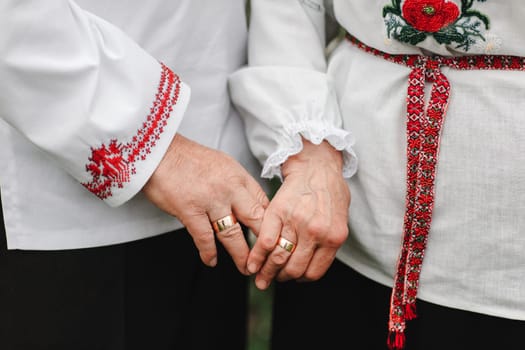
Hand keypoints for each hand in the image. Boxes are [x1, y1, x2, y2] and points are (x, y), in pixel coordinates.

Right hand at [142, 134, 268, 273]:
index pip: (264, 204)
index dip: (271, 225)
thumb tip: (248, 204)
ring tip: (246, 268)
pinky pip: (204, 238)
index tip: (274, 240)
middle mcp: (229, 188)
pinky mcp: (190, 210)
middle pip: (255, 220)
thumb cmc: (188, 158)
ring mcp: (210, 200)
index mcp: (239, 176)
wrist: (158, 151)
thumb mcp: (222, 164)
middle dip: (263, 244)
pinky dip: (209, 253)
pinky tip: (212, 261)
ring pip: (233, 234)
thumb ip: (236, 184)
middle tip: (267, 260)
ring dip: (240, 255)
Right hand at [248, 139, 349, 288]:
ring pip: (278, 258)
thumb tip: (316, 262)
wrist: (316, 165)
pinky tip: (251, 264)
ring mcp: (296, 223)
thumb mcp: (340, 219)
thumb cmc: (331, 190)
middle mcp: (315, 233)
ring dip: (266, 272)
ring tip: (260, 277)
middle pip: (294, 269)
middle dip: (281, 278)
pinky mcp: (278, 212)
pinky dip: (256, 256)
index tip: (293, 279)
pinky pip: (265, 241)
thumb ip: (330, 241)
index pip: (313, 272)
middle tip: (274, 279)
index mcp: (333, 238)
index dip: (300, 279)